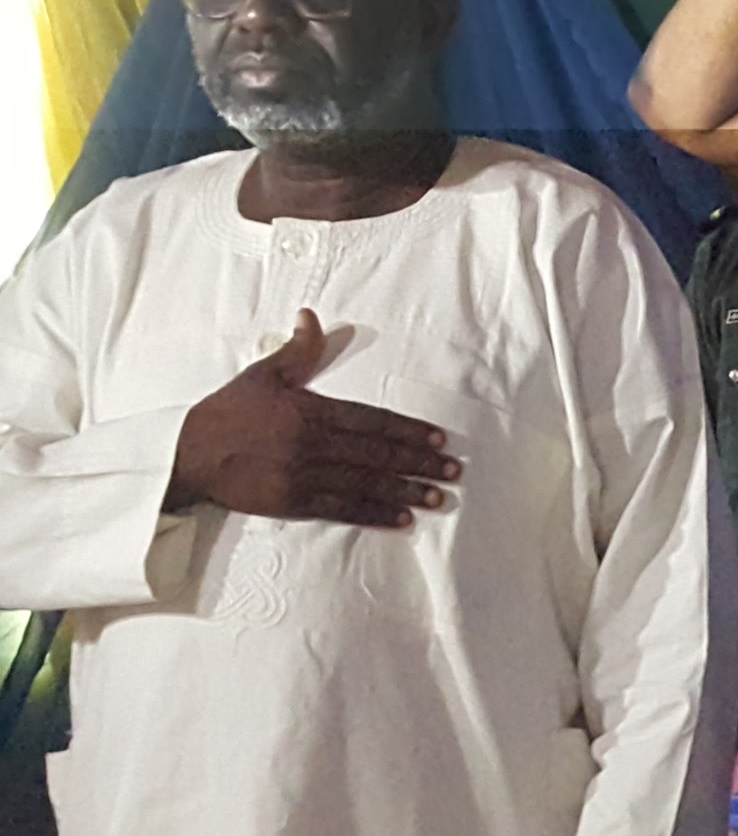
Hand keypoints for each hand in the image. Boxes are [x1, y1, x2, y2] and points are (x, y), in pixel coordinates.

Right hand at [165, 311, 461, 526]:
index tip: (439, 439)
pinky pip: (340, 510)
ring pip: (364, 484)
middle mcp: (311, 444)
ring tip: (437, 498)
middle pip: (376, 454)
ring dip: (404, 492)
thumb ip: (297, 350)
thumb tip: (312, 316)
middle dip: (419, 463)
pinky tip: (401, 519)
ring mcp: (302, 476)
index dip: (408, 431)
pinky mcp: (291, 502)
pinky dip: (373, 515)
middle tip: (453, 471)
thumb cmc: (228, 412)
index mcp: (310, 411)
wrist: (186, 455)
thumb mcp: (263, 375)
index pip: (372, 421)